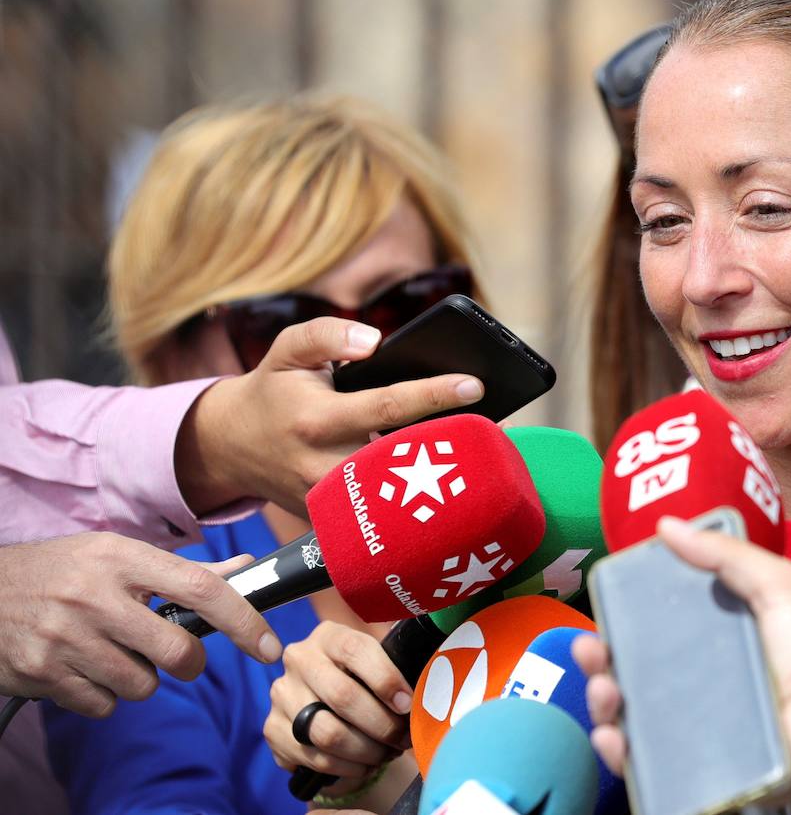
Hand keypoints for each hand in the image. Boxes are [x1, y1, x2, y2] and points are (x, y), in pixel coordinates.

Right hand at [0, 533, 280, 716]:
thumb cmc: (63, 570)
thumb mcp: (118, 555)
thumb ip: (183, 571)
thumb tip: (246, 572)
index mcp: (122, 558)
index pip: (201, 589)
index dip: (243, 621)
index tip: (269, 647)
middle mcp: (94, 596)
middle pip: (177, 651)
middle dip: (188, 662)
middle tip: (173, 652)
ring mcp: (65, 637)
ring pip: (142, 685)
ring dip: (139, 677)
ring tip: (112, 651)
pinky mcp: (41, 673)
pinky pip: (103, 705)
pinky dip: (102, 694)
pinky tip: (82, 666)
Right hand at [177, 317, 484, 516]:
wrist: (231, 446)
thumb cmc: (274, 390)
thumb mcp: (288, 349)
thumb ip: (327, 333)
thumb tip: (373, 339)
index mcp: (317, 421)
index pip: (386, 407)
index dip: (433, 395)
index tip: (475, 385)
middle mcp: (324, 467)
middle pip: (404, 459)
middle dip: (449, 446)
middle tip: (492, 428)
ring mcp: (330, 503)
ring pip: (398, 494)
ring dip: (440, 476)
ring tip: (479, 452)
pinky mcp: (334, 523)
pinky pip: (384, 512)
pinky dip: (417, 497)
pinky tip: (448, 480)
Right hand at [264, 621, 411, 779]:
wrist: (323, 703)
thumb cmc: (362, 679)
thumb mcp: (377, 660)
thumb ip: (398, 661)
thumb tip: (436, 669)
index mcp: (329, 636)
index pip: (357, 651)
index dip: (386, 679)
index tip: (408, 705)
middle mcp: (299, 659)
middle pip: (342, 696)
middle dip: (381, 724)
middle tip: (403, 738)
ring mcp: (282, 695)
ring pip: (328, 732)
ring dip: (366, 750)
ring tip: (387, 753)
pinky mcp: (272, 729)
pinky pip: (315, 757)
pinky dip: (347, 767)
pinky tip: (365, 764)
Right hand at [572, 516, 790, 793]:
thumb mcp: (775, 584)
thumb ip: (725, 553)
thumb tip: (666, 525)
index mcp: (709, 641)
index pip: (647, 633)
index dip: (616, 626)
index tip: (599, 616)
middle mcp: (696, 684)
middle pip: (628, 674)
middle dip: (598, 664)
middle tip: (592, 651)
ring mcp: (696, 726)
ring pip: (629, 718)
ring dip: (602, 706)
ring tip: (606, 694)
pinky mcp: (701, 764)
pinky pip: (650, 763)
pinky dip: (621, 754)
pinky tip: (616, 738)